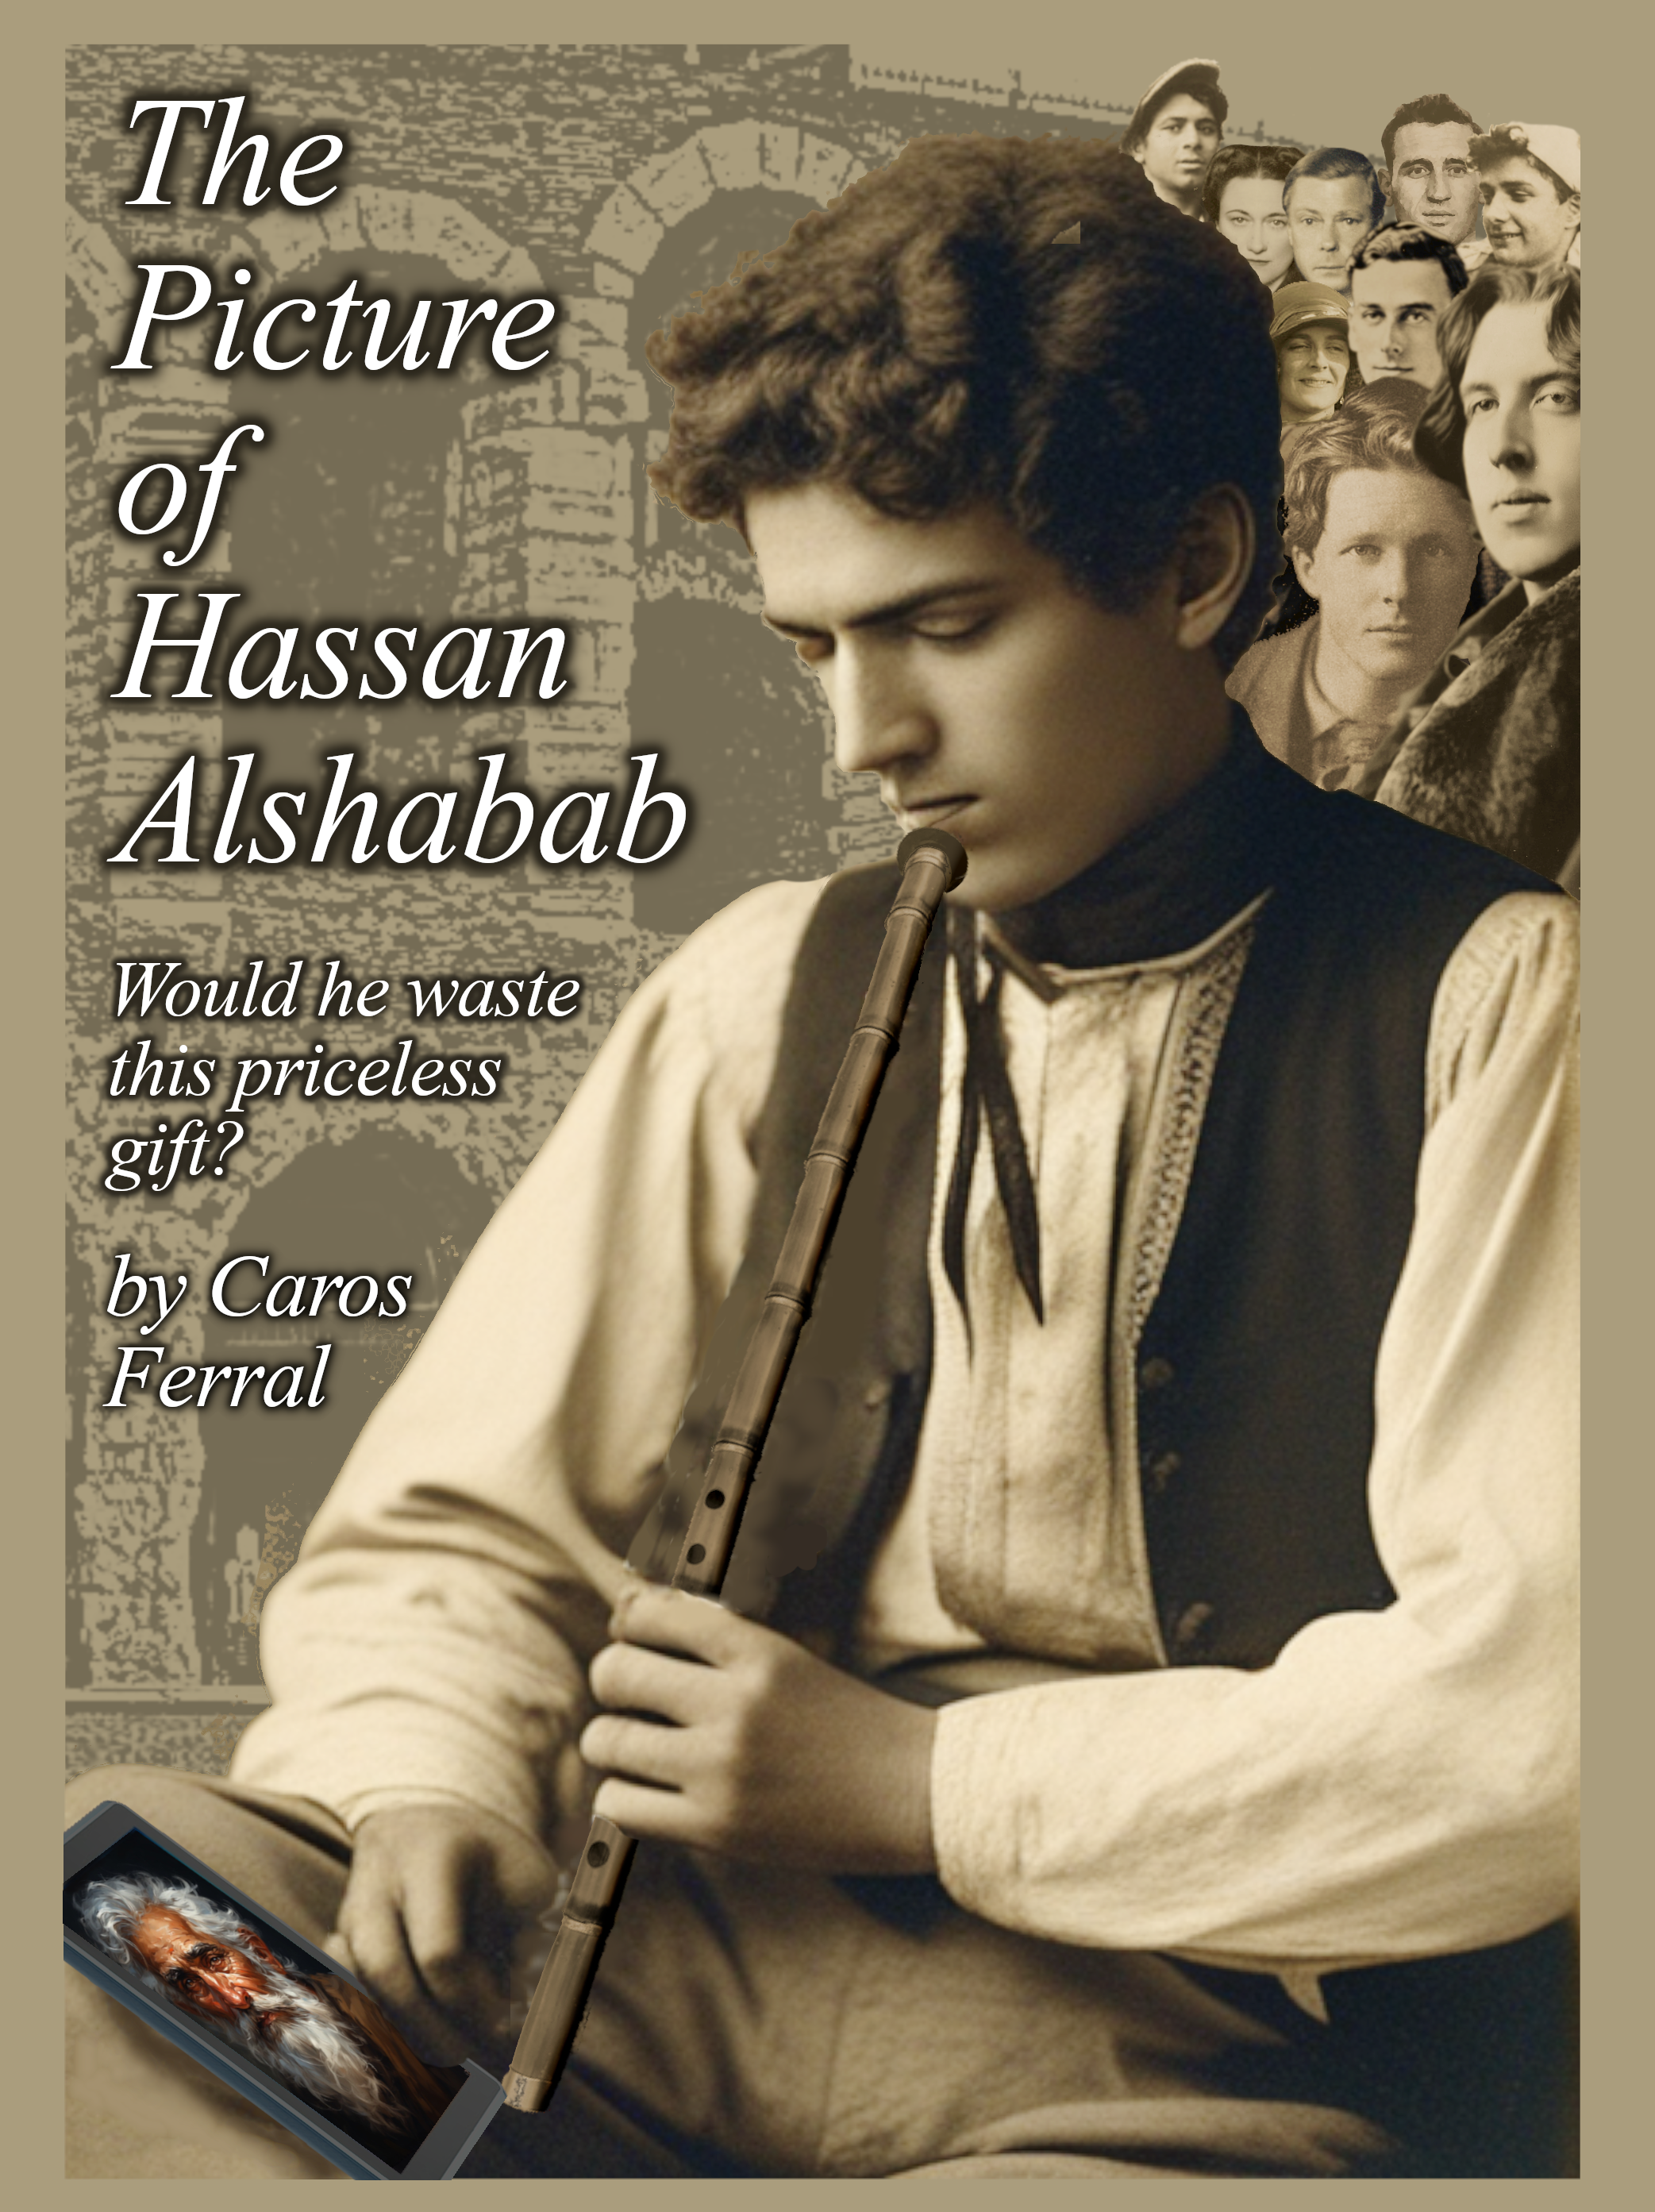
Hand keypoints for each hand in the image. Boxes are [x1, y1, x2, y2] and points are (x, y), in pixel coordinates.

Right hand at [331, 1803, 557, 2065]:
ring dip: (396, 2029)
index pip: (440, 1950)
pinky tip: (408, 2040)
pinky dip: (370, 2020)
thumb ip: (525, 1934)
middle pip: (384, 1971)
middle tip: (466, 2056)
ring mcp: (350, 1910)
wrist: (432, 1825)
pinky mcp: (337, 1936)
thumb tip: (510, 2008)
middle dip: (426, 2027)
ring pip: (353, 1985)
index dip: (469, 2001)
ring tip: (441, 2053)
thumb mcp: (525, 1875)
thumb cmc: (490, 1857)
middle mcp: (379, 1881)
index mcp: (433, 1856)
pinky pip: (339, 1989)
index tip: (499, 2029)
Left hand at [580, 1581, 937, 1873]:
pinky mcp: (716, 1828)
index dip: (628, 1624)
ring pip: (608, 1741)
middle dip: (611, 1681)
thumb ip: (714, 1640)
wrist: (910, 1793)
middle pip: (615, 1673)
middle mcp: (734, 1705)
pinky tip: (648, 1791)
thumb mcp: (786, 1662)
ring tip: (634, 1746)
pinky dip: (623, 1796)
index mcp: (757, 1653)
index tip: (635, 1638)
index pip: (652, 1615)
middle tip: (630, 1697)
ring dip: (610, 1741)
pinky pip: (622, 1805)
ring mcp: (722, 1770)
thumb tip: (627, 1609)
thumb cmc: (846, 1721)